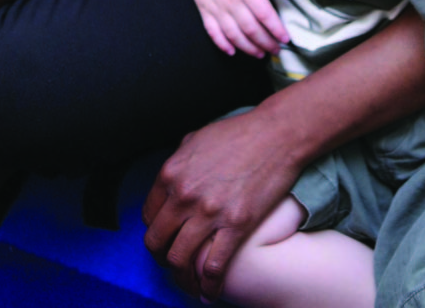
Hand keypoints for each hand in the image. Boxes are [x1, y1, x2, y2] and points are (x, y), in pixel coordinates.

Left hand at [143, 108, 302, 301]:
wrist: (276, 134)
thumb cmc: (239, 133)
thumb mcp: (196, 139)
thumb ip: (179, 161)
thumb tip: (172, 180)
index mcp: (171, 173)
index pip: (148, 216)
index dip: (155, 230)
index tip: (164, 238)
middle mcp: (184, 194)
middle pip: (157, 241)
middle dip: (162, 257)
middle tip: (172, 263)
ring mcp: (209, 212)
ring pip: (179, 259)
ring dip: (181, 276)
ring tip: (188, 282)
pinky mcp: (235, 225)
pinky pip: (213, 266)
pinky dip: (208, 285)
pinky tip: (210, 292)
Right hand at [183, 0, 289, 57]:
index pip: (264, 14)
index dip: (276, 29)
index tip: (286, 39)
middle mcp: (230, 1)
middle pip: (251, 29)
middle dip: (266, 42)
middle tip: (276, 50)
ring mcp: (216, 7)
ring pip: (234, 35)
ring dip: (248, 48)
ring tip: (260, 54)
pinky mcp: (204, 10)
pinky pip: (213, 32)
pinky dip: (222, 44)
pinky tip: (232, 51)